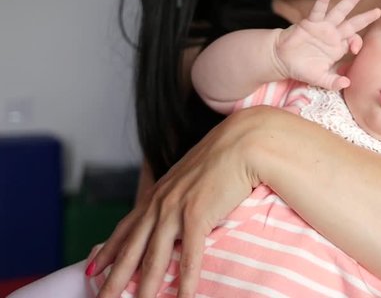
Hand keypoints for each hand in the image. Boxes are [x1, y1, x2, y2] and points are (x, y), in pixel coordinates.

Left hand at [87, 109, 262, 297]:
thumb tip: (182, 207)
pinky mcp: (197, 215)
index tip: (93, 268)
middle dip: (114, 278)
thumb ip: (180, 193)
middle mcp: (160, 203)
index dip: (108, 250)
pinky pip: (189, 255)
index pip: (126, 227)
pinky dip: (185, 281)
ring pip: (154, 257)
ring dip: (144, 287)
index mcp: (158, 194)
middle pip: (131, 248)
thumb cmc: (223, 157)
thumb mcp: (191, 175)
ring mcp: (176, 209)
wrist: (242, 142)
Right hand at [273, 0, 380, 90]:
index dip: (357, 42)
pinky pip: (318, 10)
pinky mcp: (311, 22)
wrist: (283, 60)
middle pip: (353, 24)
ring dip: (350, 1)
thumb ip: (333, 82)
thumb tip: (347, 84)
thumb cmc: (302, 69)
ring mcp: (323, 27)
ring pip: (339, 12)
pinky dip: (323, 0)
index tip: (355, 49)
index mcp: (338, 47)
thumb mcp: (319, 78)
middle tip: (378, 11)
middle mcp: (333, 35)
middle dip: (365, 17)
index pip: (353, 41)